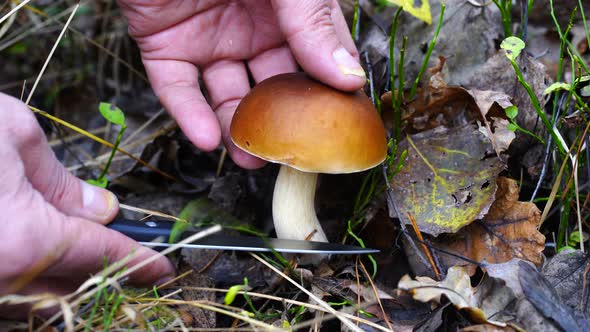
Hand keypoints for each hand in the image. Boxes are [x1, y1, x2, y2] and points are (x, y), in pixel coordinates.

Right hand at [0, 94, 174, 317]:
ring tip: (79, 247)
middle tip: (127, 254)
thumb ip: (63, 180)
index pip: (105, 257)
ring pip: (38, 299)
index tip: (162, 267)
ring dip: (67, 277)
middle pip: (75, 287)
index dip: (140, 261)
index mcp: (24, 241)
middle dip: (106, 272)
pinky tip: (33, 251)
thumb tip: (101, 208)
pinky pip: (6, 295)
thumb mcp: (13, 134)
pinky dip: (30, 278)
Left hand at [117, 0, 365, 167]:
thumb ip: (313, 23)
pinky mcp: (165, 47)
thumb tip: (351, 77)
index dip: (328, 94)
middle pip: (271, 86)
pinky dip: (190, 115)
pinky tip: (209, 139)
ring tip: (251, 161)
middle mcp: (251, 28)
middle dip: (282, 125)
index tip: (338, 132)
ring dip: (238, 130)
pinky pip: (178, 88)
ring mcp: (208, 38)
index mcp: (287, 10)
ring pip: (225, 95)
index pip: (316, 58)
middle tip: (292, 158)